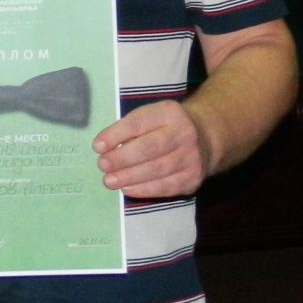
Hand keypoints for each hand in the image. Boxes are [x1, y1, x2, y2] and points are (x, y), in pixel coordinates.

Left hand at [94, 100, 213, 196]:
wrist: (205, 137)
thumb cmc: (164, 126)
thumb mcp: (150, 116)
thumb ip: (129, 129)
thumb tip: (103, 148)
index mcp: (169, 113)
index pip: (139, 123)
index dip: (116, 135)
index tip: (97, 146)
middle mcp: (184, 133)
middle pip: (150, 148)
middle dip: (122, 158)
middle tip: (102, 165)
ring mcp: (192, 157)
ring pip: (157, 169)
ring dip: (130, 177)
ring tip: (109, 180)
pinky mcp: (193, 178)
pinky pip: (166, 186)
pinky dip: (144, 189)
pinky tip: (127, 189)